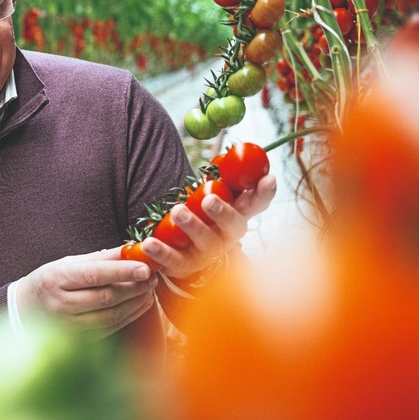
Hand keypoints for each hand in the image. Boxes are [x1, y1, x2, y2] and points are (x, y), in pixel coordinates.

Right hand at [17, 247, 158, 338]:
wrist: (27, 308)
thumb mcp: (70, 263)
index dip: (121, 272)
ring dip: (136, 302)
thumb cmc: (52, 280)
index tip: (144, 267)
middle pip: (105, 297)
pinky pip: (111, 328)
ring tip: (149, 288)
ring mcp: (69, 325)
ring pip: (111, 316)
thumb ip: (101, 258)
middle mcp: (60, 304)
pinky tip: (141, 303)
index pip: (93, 275)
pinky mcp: (79, 339)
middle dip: (134, 287)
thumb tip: (132, 249)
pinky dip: (130, 316)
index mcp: (56, 279)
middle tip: (152, 276)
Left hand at [143, 174, 277, 279]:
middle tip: (210, 199)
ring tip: (178, 210)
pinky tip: (149, 243)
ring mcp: (207, 253)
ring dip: (193, 226)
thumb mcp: (213, 196)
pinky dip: (161, 252)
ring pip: (205, 243)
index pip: (256, 204)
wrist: (183, 255)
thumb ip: (222, 179)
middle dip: (224, 212)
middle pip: (233, 227)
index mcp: (236, 216)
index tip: (269, 179)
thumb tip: (234, 154)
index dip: (264, 193)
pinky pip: (174, 260)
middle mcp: (227, 236)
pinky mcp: (184, 266)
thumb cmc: (201, 216)